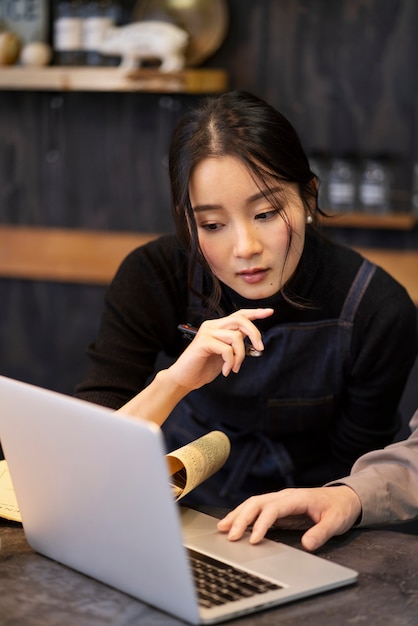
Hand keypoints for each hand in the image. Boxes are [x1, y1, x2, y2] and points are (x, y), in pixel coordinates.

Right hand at [167, 308, 273, 391]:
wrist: (185, 378)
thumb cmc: (204, 367)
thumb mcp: (225, 354)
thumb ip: (236, 344)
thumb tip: (254, 341)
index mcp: (218, 326)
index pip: (239, 315)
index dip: (255, 313)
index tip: (269, 312)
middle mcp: (212, 325)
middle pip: (240, 320)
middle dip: (255, 333)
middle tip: (260, 348)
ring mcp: (207, 332)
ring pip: (236, 336)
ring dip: (240, 355)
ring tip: (235, 368)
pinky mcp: (203, 342)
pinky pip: (226, 349)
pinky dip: (230, 362)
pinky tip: (225, 371)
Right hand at [217, 486, 361, 551]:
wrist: (343, 498)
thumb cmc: (338, 509)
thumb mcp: (336, 522)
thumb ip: (322, 533)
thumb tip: (307, 545)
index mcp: (297, 498)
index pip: (273, 508)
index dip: (261, 523)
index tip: (253, 540)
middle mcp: (284, 496)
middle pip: (257, 503)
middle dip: (241, 518)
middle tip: (230, 536)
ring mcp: (279, 500)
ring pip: (253, 503)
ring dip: (237, 515)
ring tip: (222, 528)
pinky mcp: (278, 507)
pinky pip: (257, 509)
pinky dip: (243, 515)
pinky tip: (233, 525)